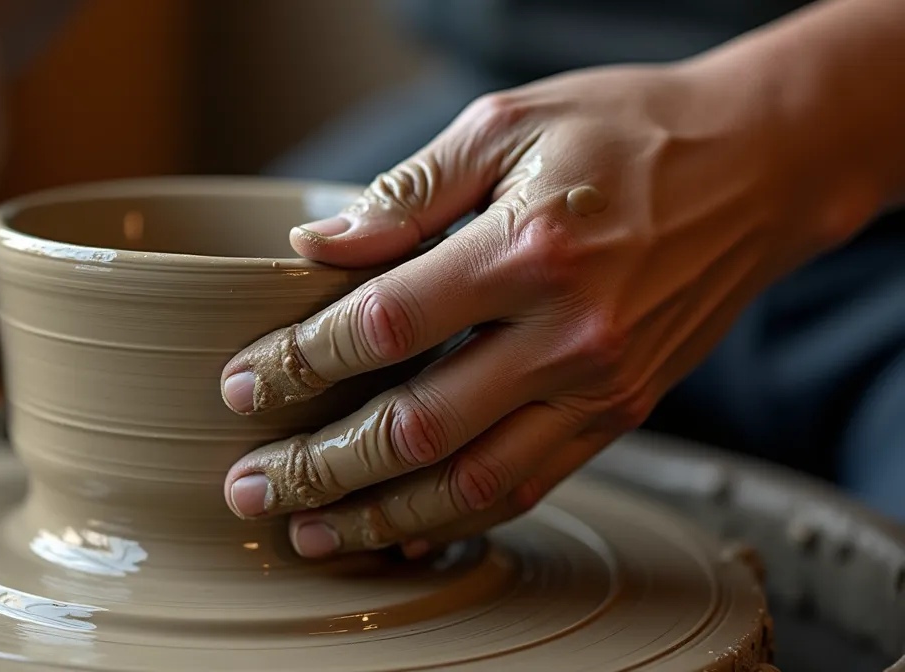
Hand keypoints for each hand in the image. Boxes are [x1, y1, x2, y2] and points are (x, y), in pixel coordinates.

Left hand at [219, 62, 871, 557]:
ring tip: (308, 533)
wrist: (761, 166)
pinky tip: (399, 531)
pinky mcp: (623, 414)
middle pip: (416, 426)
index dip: (299, 362)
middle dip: (319, 465)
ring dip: (378, 517)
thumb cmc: (628, 130)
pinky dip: (455, 519)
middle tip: (252, 487)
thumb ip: (407, 192)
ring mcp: (600, 386)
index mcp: (528, 249)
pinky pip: (528, 489)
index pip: (383, 324)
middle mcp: (568, 333)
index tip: (244, 384)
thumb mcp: (508, 124)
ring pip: (470, 483)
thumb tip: (316, 245)